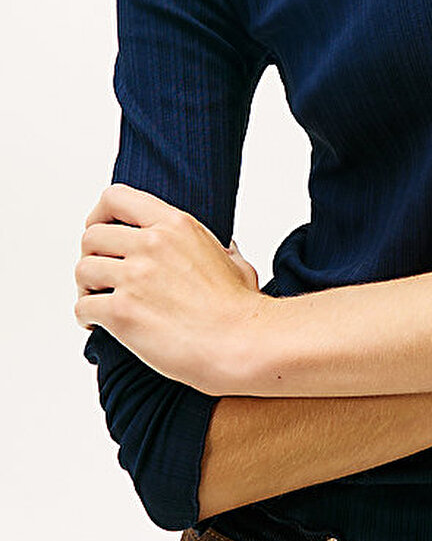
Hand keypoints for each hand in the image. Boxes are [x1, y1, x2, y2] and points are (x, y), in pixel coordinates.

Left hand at [73, 183, 272, 394]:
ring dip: (86, 289)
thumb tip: (224, 248)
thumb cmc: (239, 308)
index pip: (115, 198)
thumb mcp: (234, 261)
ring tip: (100, 302)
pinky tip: (100, 326)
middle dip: (92, 258)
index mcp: (176, 224)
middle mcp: (152, 243)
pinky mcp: (122, 311)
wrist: (239, 342)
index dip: (99, 216)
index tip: (101, 232)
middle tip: (102, 277)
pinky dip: (87, 318)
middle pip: (92, 236)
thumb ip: (220, 248)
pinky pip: (83, 307)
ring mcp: (135, 276)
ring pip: (83, 270)